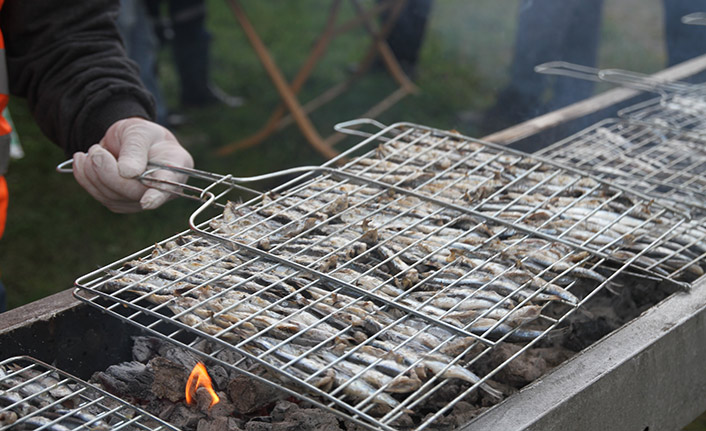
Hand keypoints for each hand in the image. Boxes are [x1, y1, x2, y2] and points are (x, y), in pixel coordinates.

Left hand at [72, 118, 193, 212]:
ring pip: (113, 197)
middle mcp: (162, 190)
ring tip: (92, 151)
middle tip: (95, 151)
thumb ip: (135, 150)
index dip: (157, 195)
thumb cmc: (142, 135)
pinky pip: (100, 196)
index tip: (147, 201)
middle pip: (134, 193)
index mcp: (175, 168)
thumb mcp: (139, 132)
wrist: (131, 141)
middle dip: (109, 174)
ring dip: (94, 173)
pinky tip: (83, 162)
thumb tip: (127, 172)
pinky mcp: (122, 203)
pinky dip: (86, 178)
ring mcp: (142, 199)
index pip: (168, 185)